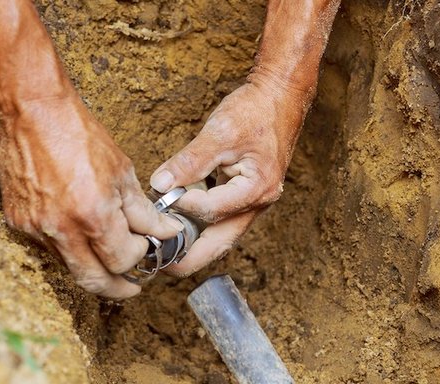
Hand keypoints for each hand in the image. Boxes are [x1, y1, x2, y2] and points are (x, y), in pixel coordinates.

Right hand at [0, 94, 181, 298]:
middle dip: (118, 289)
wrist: (32, 112)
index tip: (147, 246)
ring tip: (109, 255)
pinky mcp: (17, 223)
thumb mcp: (122, 171)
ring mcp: (35, 229)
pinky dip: (70, 248)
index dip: (140, 257)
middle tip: (133, 287)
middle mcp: (61, 229)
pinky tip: (81, 232)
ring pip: (70, 268)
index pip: (122, 261)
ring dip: (93, 268)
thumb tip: (165, 232)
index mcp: (92, 215)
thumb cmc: (80, 135)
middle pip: (93, 282)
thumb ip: (143, 211)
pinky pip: (49, 249)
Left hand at [150, 80, 307, 275]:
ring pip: (222, 233)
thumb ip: (189, 161)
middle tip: (163, 269)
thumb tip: (160, 184)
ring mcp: (253, 201)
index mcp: (256, 189)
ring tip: (169, 253)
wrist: (279, 97)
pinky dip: (202, 225)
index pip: (213, 210)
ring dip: (197, 244)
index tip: (165, 193)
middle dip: (193, 258)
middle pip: (222, 242)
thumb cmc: (255, 111)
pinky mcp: (245, 194)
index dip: (185, 204)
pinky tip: (182, 225)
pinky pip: (222, 218)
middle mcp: (258, 202)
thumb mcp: (220, 132)